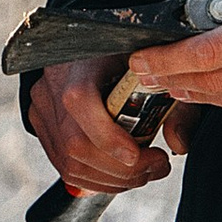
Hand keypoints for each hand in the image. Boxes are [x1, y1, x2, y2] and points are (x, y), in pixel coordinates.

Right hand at [29, 54, 172, 196]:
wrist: (91, 41)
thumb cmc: (128, 53)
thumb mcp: (157, 70)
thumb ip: (175, 103)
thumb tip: (179, 144)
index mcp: (81, 61)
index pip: (80, 102)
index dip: (108, 137)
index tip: (138, 155)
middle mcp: (53, 85)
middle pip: (76, 144)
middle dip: (122, 170)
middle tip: (155, 167)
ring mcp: (42, 108)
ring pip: (70, 164)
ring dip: (112, 180)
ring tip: (143, 172)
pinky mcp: (41, 125)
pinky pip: (64, 167)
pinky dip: (96, 179)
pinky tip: (120, 173)